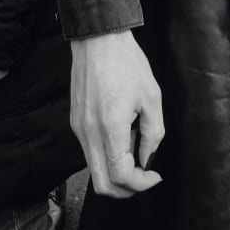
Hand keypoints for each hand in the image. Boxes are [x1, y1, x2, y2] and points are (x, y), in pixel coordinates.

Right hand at [71, 29, 164, 195]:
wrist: (98, 40)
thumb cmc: (127, 63)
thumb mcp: (151, 97)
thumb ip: (153, 134)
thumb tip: (147, 160)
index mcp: (110, 127)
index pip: (121, 176)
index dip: (141, 184)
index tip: (155, 174)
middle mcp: (89, 133)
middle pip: (102, 185)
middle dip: (126, 190)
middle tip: (144, 177)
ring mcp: (78, 130)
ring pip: (94, 171)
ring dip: (116, 172)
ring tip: (134, 147)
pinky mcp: (74, 123)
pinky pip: (90, 153)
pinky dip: (106, 157)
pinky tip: (122, 135)